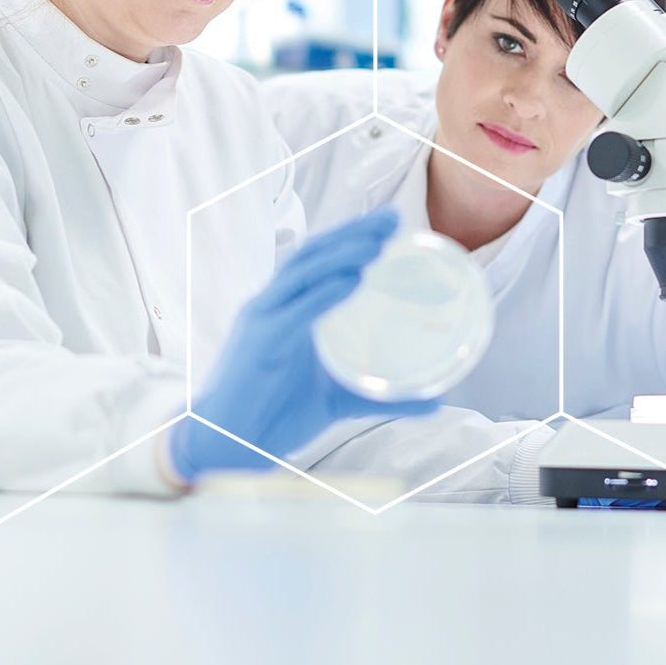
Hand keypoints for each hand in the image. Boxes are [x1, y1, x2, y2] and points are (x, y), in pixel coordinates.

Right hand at [168, 207, 439, 480]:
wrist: (229, 445)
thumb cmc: (276, 413)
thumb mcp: (339, 399)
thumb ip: (384, 397)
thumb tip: (436, 403)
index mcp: (286, 308)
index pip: (320, 259)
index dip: (352, 236)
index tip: (392, 223)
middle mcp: (272, 305)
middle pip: (314, 254)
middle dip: (353, 232)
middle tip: (393, 218)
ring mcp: (262, 320)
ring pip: (303, 273)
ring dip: (342, 253)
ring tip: (377, 243)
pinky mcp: (260, 343)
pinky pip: (294, 310)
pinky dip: (324, 292)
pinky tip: (352, 279)